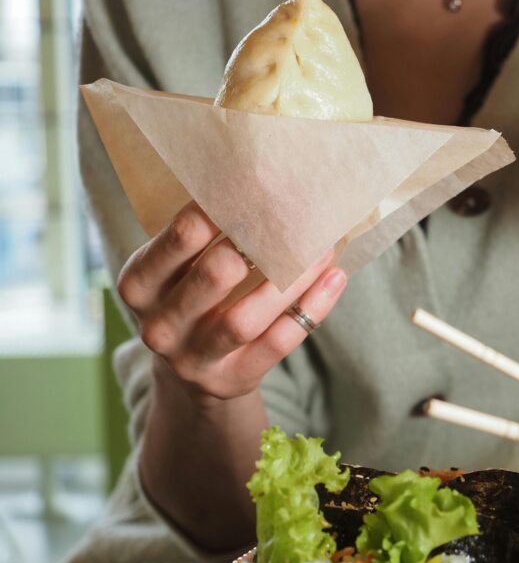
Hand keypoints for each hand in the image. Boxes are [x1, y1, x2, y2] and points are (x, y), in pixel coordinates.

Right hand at [117, 201, 345, 400]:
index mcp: (140, 283)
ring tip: (325, 248)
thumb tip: (269, 182)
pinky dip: (311, 309)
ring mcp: (193, 359)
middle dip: (259, 242)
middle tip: (297, 215)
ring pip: (246, 318)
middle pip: (214, 275)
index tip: (262, 184)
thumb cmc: (193, 301)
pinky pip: (278, 343)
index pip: (181, 236)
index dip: (223, 207)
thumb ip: (207, 237)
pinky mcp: (232, 380)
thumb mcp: (180, 270)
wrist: (191, 374)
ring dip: (292, 279)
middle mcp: (160, 325)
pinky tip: (334, 279)